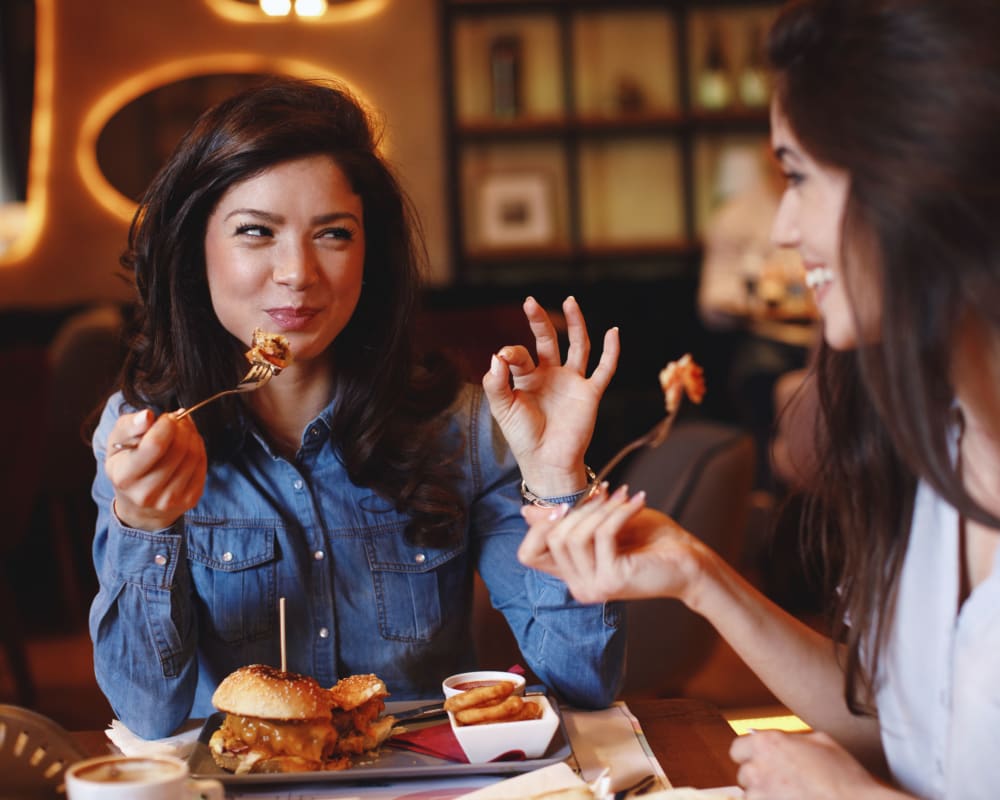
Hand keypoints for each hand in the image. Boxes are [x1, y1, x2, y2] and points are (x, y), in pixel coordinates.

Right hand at [104, 409, 206, 530]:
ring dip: (192, 435)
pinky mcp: (189, 501)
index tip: (166, 417)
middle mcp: (146, 493)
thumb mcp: (116, 442)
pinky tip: (189, 445)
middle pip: (179, 449)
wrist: (138, 504)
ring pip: (193, 456)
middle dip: (182, 427)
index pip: (156, 444)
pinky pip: (202, 465)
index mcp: (124, 476)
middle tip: (178, 420)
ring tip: (183, 430)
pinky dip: (199, 449)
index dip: (167, 424)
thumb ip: (129, 426)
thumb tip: (147, 416)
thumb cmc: (126, 464)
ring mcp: (169, 500)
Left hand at [482, 296, 618, 496]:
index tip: (505, 359)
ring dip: (575, 324)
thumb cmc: (523, 437)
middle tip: (530, 302)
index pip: (520, 354)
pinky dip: (611, 351)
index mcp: (527, 377)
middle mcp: (550, 375)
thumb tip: (496, 356)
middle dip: (539, 322)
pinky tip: (613, 332)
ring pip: (578, 346)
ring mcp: (571, 382)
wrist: (546, 462)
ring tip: (570, 301)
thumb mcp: (502, 409)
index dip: (512, 353)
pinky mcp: (590, 394)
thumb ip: (495, 383)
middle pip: (548, 340)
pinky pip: (604, 369)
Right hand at [516, 487, 706, 604]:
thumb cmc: (649, 540)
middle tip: (606, 491)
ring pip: (574, 537)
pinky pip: (602, 535)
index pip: (528, 555)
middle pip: (552, 538)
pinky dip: (618, 512)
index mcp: (572, 574)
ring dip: (599, 509)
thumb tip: (527, 511)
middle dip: (578, 508)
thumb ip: (568, 521)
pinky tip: (636, 501)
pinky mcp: (613, 579)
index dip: (537, 526)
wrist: (690, 562)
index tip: (565, 503)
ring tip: (623, 495)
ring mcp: (594, 587)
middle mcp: (578, 587)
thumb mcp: (602, 524)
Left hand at [730, 730, 901, 799]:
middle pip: (744, 775)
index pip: (738, 749)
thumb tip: (782, 742)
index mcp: (768, 743)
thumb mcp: (820, 742)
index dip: (750, 756)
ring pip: (752, 797)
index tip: (760, 762)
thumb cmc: (844, 776)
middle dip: (759, 779)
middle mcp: (759, 768)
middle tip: (782, 784)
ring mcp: (761, 795)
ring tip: (790, 796)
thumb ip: (792, 740)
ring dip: (765, 797)